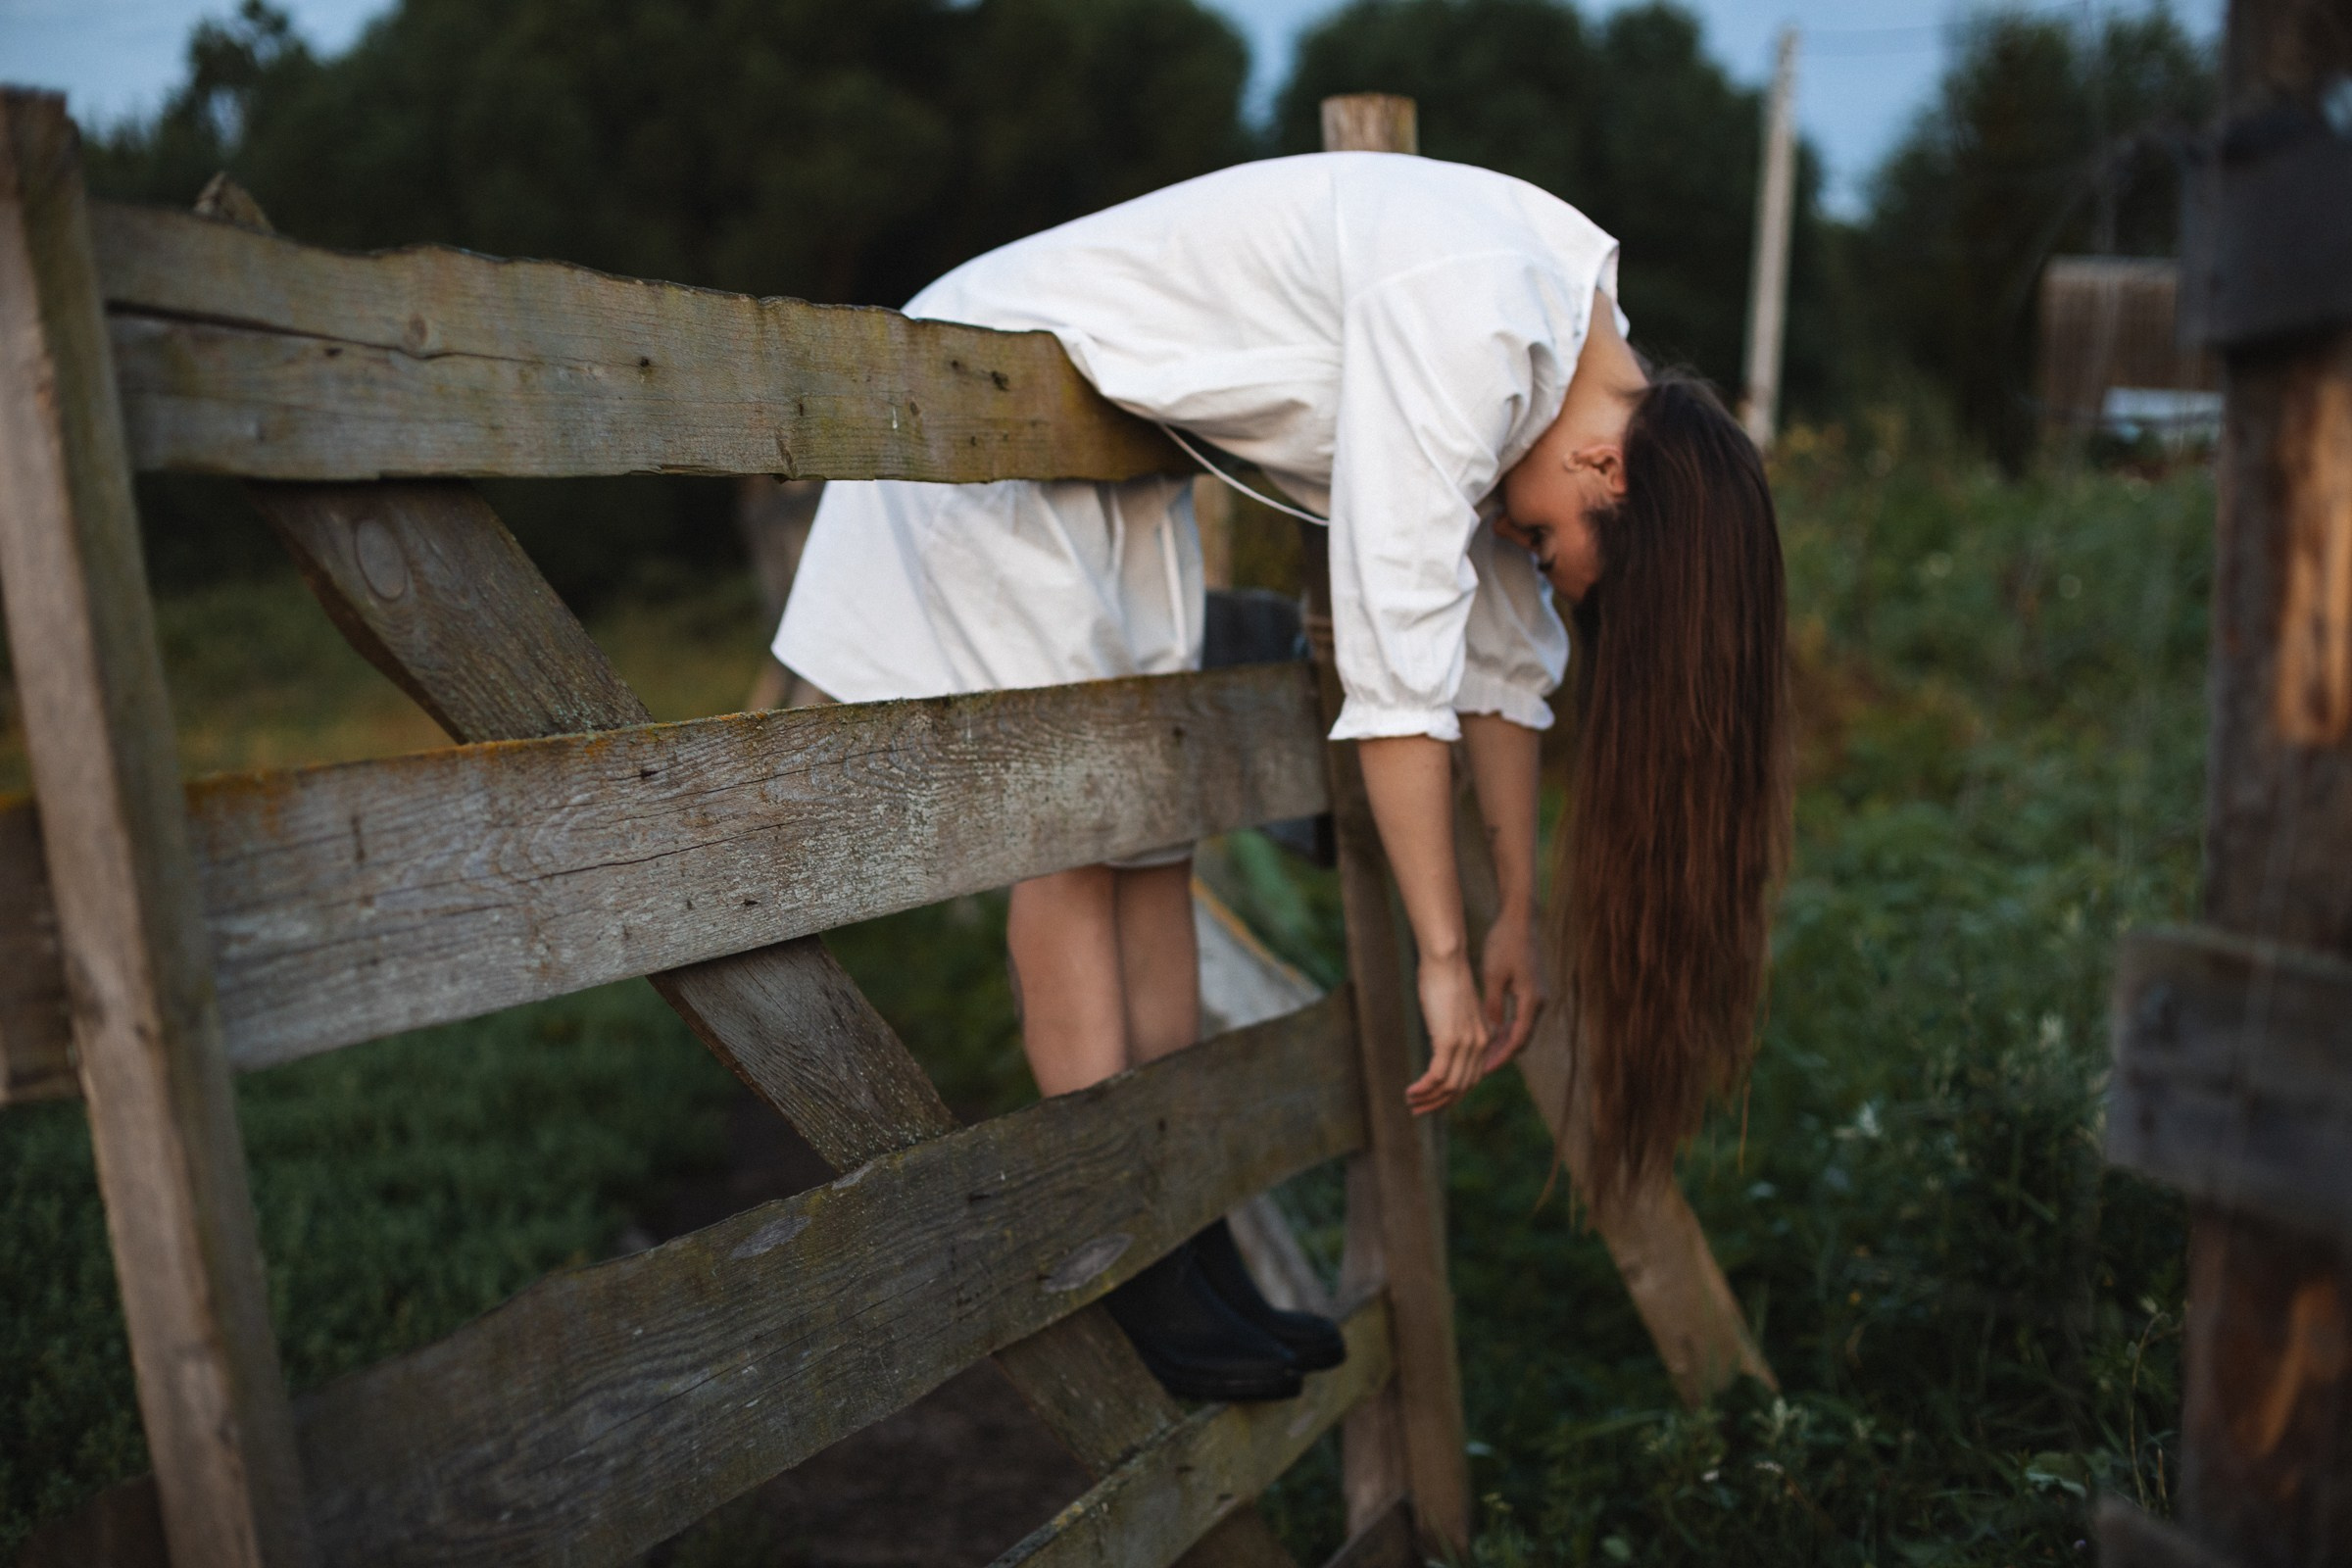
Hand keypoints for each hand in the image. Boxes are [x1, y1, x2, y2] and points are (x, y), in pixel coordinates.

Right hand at [1405, 950, 1489, 1114]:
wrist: (1446, 959)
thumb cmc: (1446, 977)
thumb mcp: (1455, 1006)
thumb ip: (1455, 1024)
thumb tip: (1444, 1033)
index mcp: (1484, 1037)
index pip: (1471, 1078)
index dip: (1453, 1094)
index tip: (1434, 1100)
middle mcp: (1480, 1044)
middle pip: (1462, 1087)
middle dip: (1440, 1103)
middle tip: (1419, 1110)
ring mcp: (1466, 1044)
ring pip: (1449, 1086)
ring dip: (1429, 1099)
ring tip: (1411, 1102)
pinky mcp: (1449, 1041)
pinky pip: (1438, 1076)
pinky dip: (1424, 1088)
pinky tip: (1411, 1091)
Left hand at [1476, 903, 1545, 1072]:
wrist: (1520, 920)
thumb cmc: (1504, 943)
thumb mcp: (1492, 975)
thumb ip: (1492, 1005)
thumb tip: (1490, 1031)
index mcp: (1531, 1000)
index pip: (1518, 1040)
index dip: (1501, 1057)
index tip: (1484, 1069)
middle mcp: (1540, 1001)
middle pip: (1522, 1038)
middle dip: (1503, 1054)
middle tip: (1481, 1069)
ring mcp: (1539, 995)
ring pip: (1522, 1028)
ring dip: (1505, 1042)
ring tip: (1484, 1056)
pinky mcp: (1533, 989)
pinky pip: (1521, 1016)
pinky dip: (1508, 1027)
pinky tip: (1492, 1033)